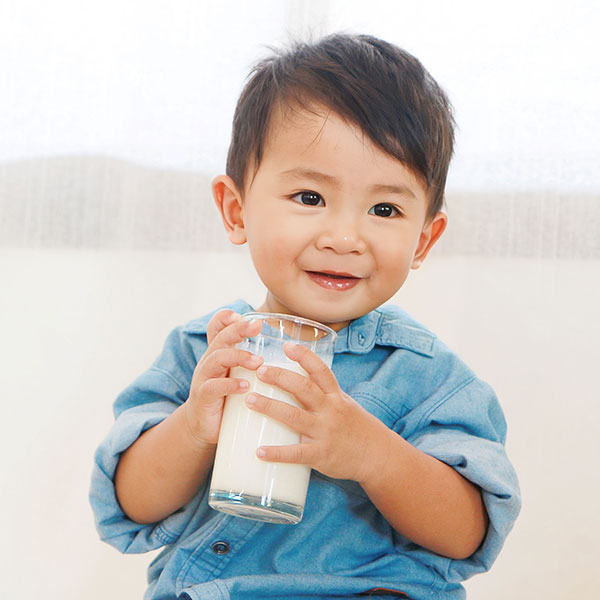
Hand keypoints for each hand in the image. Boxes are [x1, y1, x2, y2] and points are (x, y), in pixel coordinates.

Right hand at [184, 310, 262, 447]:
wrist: (204, 427)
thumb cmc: (228, 398)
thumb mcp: (239, 375)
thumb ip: (255, 362)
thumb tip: (291, 353)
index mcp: (219, 353)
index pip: (217, 328)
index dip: (226, 319)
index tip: (243, 315)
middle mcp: (209, 361)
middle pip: (220, 338)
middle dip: (238, 329)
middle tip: (257, 326)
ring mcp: (204, 378)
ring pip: (217, 359)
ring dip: (238, 356)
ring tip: (258, 361)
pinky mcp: (203, 398)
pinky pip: (213, 387)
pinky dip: (230, 385)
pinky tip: (245, 387)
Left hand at [246, 342, 386, 483]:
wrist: (377, 456)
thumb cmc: (355, 427)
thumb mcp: (343, 403)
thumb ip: (321, 392)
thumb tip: (293, 377)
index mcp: (336, 396)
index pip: (321, 370)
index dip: (304, 356)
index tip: (287, 345)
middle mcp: (330, 410)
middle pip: (304, 389)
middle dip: (280, 377)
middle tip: (259, 371)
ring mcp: (325, 432)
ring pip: (294, 417)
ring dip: (270, 407)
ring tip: (249, 400)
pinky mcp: (320, 455)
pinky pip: (296, 454)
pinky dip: (276, 452)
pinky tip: (258, 451)